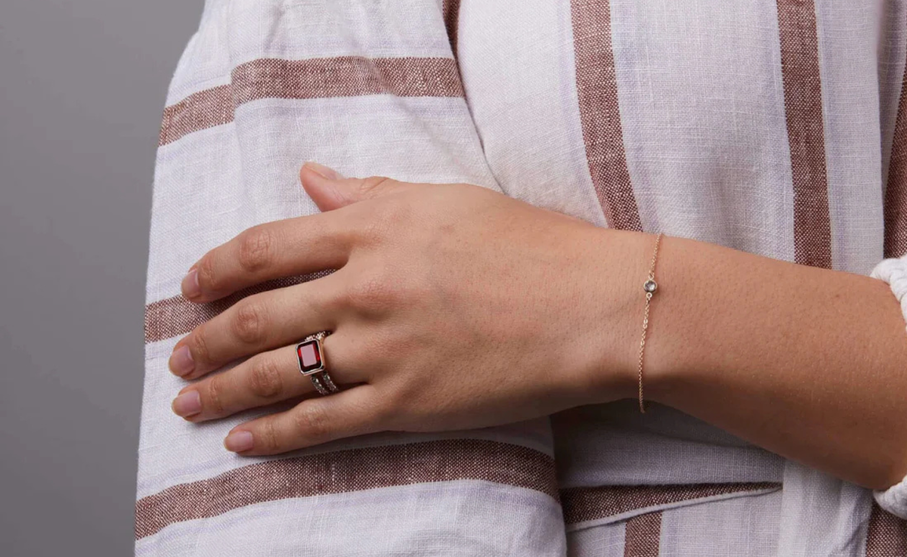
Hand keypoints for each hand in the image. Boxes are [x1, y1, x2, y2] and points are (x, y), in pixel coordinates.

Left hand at [168, 163, 650, 454]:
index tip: (191, 287)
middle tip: (179, 357)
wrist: (594, 305)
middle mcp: (365, 286)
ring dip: (221, 389)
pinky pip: (322, 423)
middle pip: (257, 315)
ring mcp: (383, 348)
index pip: (266, 247)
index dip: (217, 269)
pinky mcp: (406, 402)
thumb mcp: (446, 200)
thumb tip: (311, 180)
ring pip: (276, 373)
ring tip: (188, 402)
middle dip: (205, 340)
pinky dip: (273, 435)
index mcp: (373, 229)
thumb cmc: (532, 246)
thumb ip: (369, 193)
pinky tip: (241, 442)